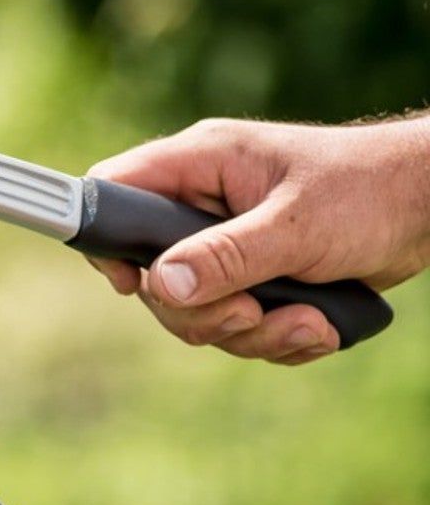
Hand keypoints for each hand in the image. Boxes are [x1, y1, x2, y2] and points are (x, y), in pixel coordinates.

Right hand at [87, 115, 429, 362]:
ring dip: (252, 333)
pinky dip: (277, 339)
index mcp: (199, 165)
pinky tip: (320, 325)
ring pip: (197, 310)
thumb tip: (162, 285)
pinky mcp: (255, 277)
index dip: (106, 240)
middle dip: (204, 312)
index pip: (114, 189)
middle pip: (154, 275)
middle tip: (252, 313)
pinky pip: (237, 326)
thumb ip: (227, 256)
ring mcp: (226, 244)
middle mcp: (201, 206)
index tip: (132, 285)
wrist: (429, 210)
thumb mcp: (297, 227)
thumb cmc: (367, 192)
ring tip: (309, 323)